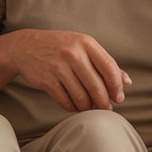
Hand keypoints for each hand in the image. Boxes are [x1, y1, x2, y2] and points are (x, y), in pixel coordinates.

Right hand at [8, 30, 130, 112]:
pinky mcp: (47, 80)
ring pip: (81, 96)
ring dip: (88, 107)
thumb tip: (126, 81)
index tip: (118, 97)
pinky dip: (73, 107)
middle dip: (103, 102)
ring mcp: (58, 67)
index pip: (109, 67)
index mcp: (85, 43)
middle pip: (96, 86)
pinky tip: (74, 105)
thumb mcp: (82, 47)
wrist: (25, 46)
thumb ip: (104, 62)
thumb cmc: (59, 47)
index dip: (116, 86)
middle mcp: (73, 53)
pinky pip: (66, 101)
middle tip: (105, 108)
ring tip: (90, 108)